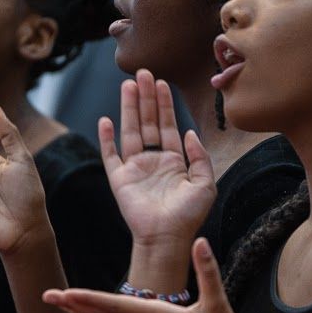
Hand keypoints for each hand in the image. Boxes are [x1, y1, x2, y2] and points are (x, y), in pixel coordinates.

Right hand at [103, 70, 214, 253]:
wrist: (167, 239)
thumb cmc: (188, 216)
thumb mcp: (205, 184)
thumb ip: (200, 157)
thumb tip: (190, 132)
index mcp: (174, 161)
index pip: (167, 125)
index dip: (164, 104)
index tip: (161, 83)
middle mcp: (153, 161)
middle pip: (147, 122)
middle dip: (146, 98)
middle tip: (143, 73)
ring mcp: (135, 169)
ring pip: (131, 131)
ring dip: (129, 108)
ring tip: (128, 85)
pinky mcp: (120, 179)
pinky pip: (110, 155)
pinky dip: (107, 138)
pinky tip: (106, 119)